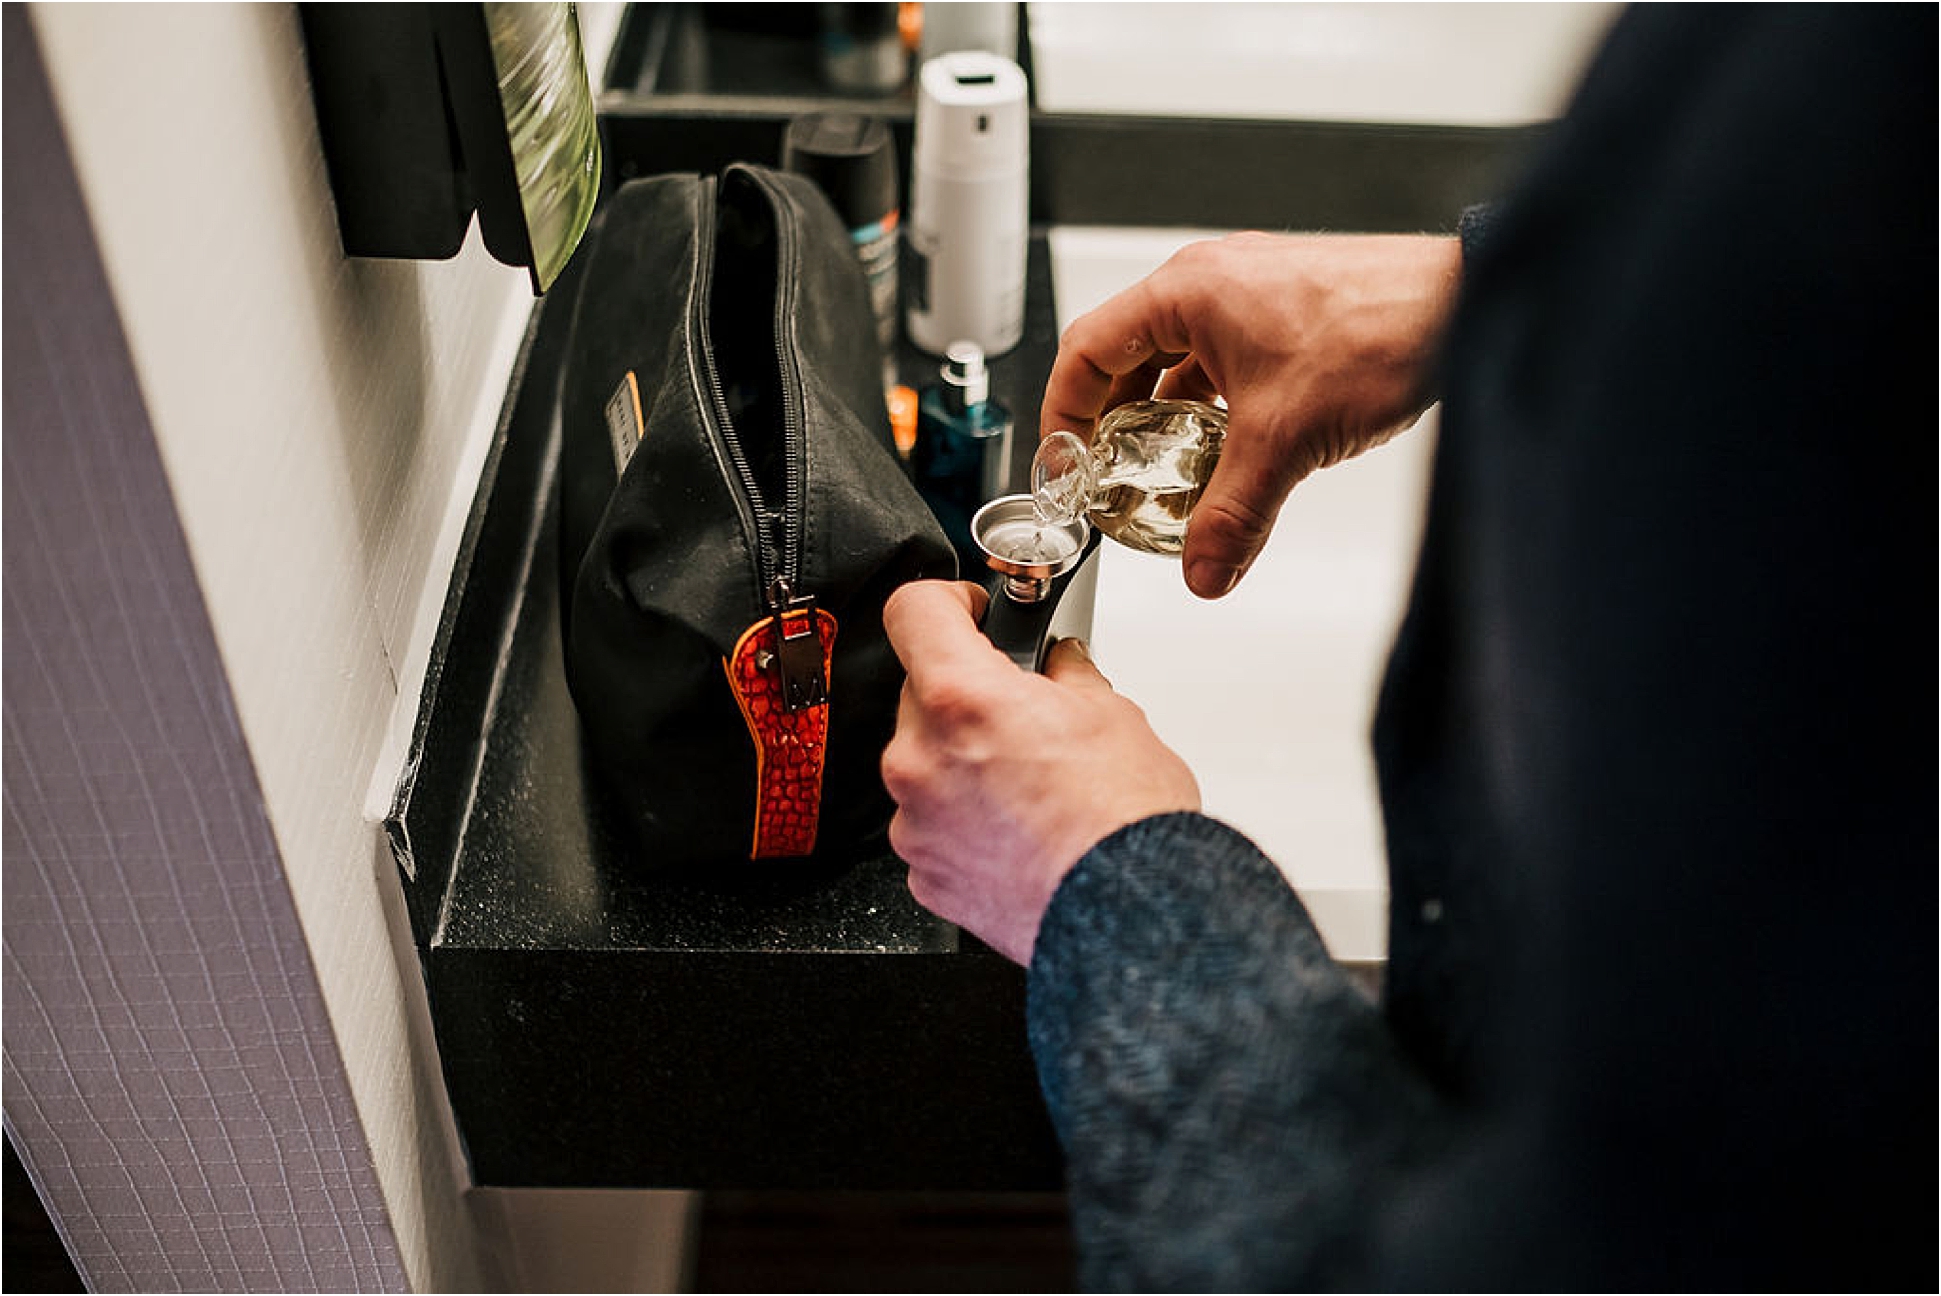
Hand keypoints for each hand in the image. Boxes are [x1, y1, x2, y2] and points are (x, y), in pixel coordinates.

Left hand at [880, 580, 1201, 964]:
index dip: (945, 600)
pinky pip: (931, 822)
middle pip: (920, 692)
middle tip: (1023, 712)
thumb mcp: (1110, 713)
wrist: (1129, 913)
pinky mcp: (923, 871)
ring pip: (924, 762)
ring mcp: (915, 820)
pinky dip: (963, 818)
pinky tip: (1016, 828)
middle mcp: (920, 757)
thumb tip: (1058, 664)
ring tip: (1027, 782)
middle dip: (967, 694)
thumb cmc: (1124, 822)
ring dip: (962, 760)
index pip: (912, 610)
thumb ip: (1065, 674)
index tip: (968, 612)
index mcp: (961, 698)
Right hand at [1041, 232, 1461, 598]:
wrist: (1467, 304)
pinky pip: (1221, 358)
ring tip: (1164, 469)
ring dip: (1163, 415)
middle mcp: (1212, 280)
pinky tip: (1227, 448)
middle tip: (1106, 474)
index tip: (1063, 462)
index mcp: (1187, 290)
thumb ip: (1233, 514)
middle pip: (1125, 354)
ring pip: (1177, 358)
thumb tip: (1203, 569)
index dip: (1063, 413)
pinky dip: (1211, 405)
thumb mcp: (1286, 440)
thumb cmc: (1384, 327)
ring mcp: (1251, 290)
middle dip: (1111, 421)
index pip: (1086, 350)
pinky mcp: (1285, 309)